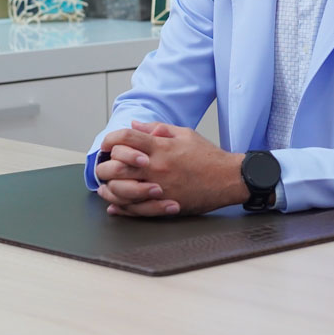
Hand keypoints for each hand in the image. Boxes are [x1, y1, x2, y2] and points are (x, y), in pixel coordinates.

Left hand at [95, 121, 248, 216]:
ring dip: (109, 188)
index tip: (108, 145)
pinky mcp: (164, 205)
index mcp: (161, 147)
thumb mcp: (185, 134)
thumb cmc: (209, 157)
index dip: (111, 140)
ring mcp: (159, 188)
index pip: (125, 138)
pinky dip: (120, 208)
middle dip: (104, 165)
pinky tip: (115, 205)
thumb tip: (135, 124)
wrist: (229, 179)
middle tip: (105, 166)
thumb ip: (158, 129)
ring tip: (106, 186)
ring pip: (121, 190)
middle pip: (116, 165)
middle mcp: (156, 167)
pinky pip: (135, 209)